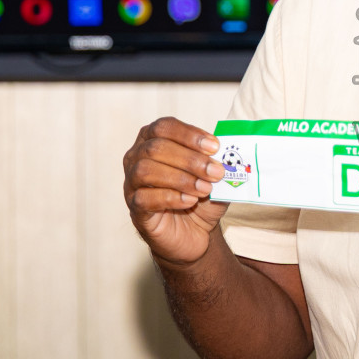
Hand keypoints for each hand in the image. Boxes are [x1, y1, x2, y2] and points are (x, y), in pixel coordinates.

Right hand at [122, 117, 227, 265]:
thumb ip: (218, 161)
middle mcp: (137, 157)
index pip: (164, 127)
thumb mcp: (214, 175)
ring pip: (146, 170)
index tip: (215, 147)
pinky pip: (144, 198)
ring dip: (181, 179)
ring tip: (205, 189)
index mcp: (153, 140)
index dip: (189, 134)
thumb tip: (227, 152)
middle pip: (155, 148)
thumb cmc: (201, 196)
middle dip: (190, 159)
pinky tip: (190, 201)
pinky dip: (171, 198)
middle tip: (215, 172)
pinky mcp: (135, 209)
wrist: (195, 231)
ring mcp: (131, 183)